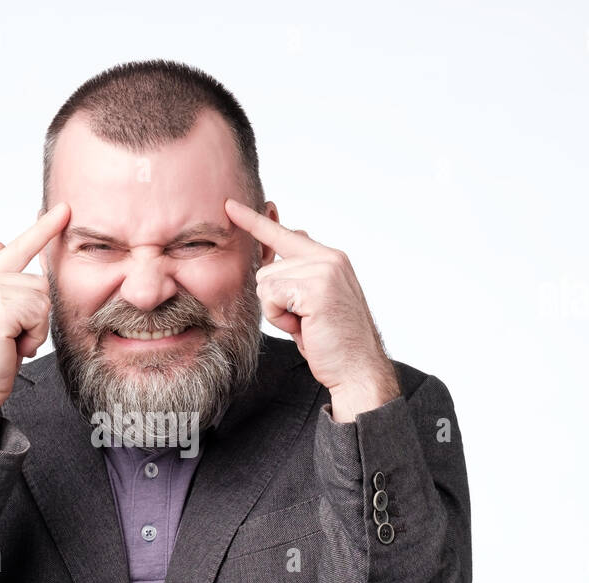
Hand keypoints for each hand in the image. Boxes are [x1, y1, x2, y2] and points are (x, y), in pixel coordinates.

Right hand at [0, 202, 70, 444]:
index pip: (15, 248)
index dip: (42, 230)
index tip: (62, 209)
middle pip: (39, 283)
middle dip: (37, 317)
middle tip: (14, 340)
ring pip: (42, 298)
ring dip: (36, 328)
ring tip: (11, 345)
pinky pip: (39, 313)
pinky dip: (34, 336)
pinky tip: (12, 349)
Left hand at [224, 197, 399, 420]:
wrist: (357, 370)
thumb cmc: (334, 342)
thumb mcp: (313, 302)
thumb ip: (298, 275)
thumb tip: (286, 242)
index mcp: (330, 259)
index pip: (285, 235)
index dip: (255, 221)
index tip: (231, 205)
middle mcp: (329, 258)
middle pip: (267, 269)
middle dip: (276, 302)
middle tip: (305, 321)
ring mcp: (324, 271)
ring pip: (266, 282)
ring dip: (278, 311)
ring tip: (307, 324)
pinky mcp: (316, 288)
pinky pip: (271, 296)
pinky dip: (280, 318)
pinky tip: (305, 327)